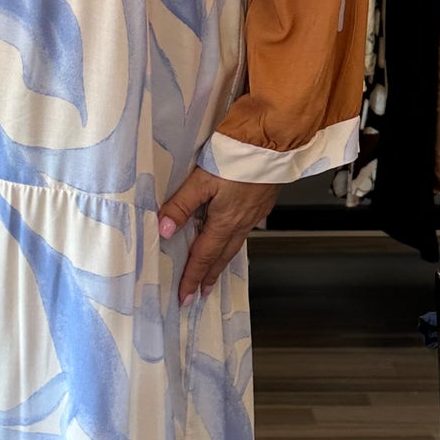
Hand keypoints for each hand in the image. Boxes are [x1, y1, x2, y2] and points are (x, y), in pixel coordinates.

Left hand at [158, 166, 276, 301]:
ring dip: (222, 262)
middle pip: (221, 256)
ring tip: (213, 273)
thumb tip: (164, 229)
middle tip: (201, 293)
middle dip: (209, 276)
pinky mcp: (263, 203)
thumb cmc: (238, 156)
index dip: (192, 277)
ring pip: (234, 245)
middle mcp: (242, 222)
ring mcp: (254, 214)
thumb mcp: (201, 179)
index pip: (203, 257)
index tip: (185, 296)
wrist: (274, 142)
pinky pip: (245, 231)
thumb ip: (181, 204)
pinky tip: (231, 238)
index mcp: (225, 221)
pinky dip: (234, 242)